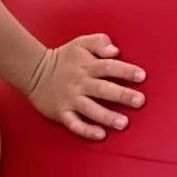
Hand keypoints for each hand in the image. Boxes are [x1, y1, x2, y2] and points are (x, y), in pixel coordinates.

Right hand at [22, 33, 141, 140]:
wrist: (34, 72)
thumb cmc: (63, 58)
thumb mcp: (80, 43)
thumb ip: (99, 42)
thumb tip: (115, 51)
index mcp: (87, 65)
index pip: (109, 67)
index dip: (125, 71)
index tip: (141, 76)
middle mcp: (80, 83)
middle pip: (103, 89)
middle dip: (122, 95)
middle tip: (140, 101)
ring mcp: (71, 99)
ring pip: (91, 109)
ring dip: (107, 116)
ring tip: (123, 123)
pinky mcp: (62, 113)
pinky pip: (74, 123)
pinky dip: (86, 130)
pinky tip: (100, 135)